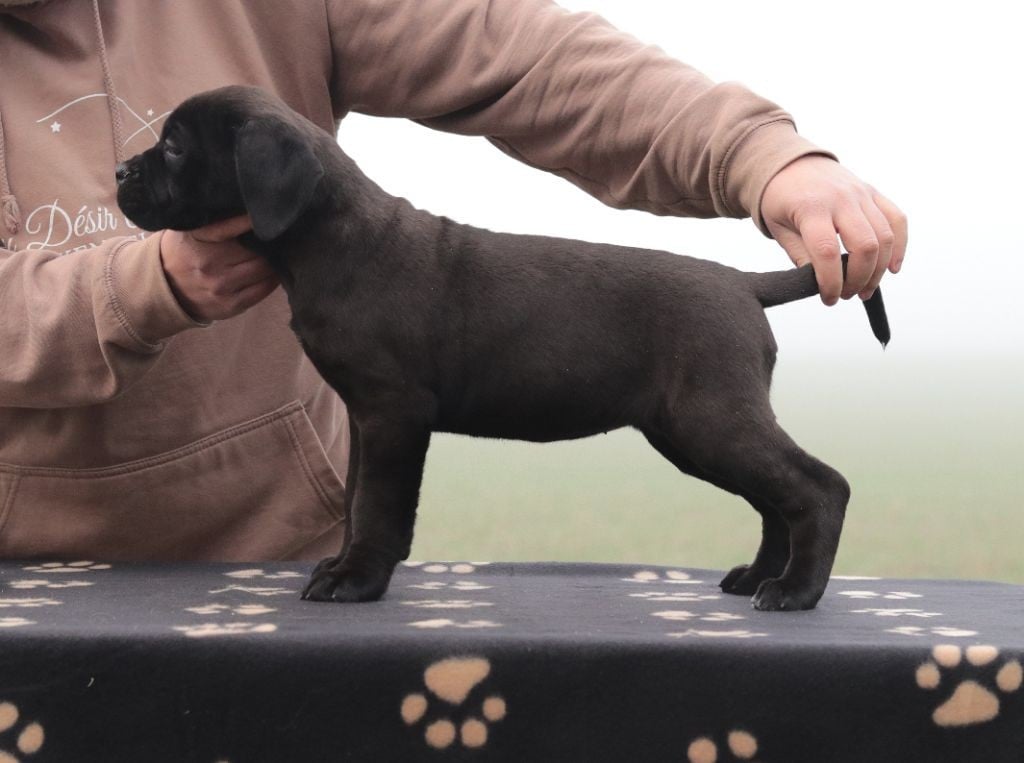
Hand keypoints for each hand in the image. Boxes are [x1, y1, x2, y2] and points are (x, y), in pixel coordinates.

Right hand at [159, 215, 278, 321]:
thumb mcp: (192, 228)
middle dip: (268, 242)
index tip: (266, 212)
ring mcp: (221, 286)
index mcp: (199, 238)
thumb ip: (217, 219)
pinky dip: (272, 279)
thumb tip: (251, 210)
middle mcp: (209, 263)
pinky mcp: (231, 304)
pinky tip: (272, 271)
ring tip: (276, 253)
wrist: (167, 288)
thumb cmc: (186, 251)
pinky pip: (263, 289)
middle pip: (257, 249)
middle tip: (276, 237)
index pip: (231, 225)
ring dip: (273, 261)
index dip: (251, 220)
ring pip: (264, 270)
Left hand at [760, 156, 906, 305]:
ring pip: (884, 236)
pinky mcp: (873, 192)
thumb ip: (800, 255)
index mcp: (811, 208)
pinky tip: (892, 268)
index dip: (831, 282)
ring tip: (864, 289)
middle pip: (865, 246)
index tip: (829, 299)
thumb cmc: (781, 200)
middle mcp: (841, 199)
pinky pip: (897, 219)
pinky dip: (899, 246)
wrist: (791, 163)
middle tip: (847, 295)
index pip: (827, 252)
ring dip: (879, 270)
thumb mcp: (779, 229)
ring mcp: (861, 194)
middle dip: (859, 279)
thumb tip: (821, 284)